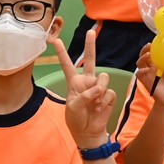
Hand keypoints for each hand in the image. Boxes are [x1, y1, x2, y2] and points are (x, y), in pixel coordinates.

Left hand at [52, 31, 114, 146]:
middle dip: (90, 45)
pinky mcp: (108, 95)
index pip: (67, 65)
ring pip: (102, 78)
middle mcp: (87, 81)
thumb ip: (83, 96)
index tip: (55, 41)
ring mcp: (98, 87)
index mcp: (74, 82)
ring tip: (93, 104)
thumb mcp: (72, 107)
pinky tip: (98, 109)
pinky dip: (103, 101)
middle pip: (90, 60)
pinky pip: (108, 92)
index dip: (62, 54)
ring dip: (98, 91)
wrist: (88, 131)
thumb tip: (97, 90)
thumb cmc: (76, 118)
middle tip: (90, 32)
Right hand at [135, 42, 163, 107]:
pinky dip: (142, 70)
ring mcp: (147, 73)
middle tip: (149, 46)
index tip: (154, 41)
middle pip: (144, 55)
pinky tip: (147, 69)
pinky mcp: (144, 80)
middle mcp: (151, 66)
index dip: (152, 46)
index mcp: (159, 63)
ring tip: (149, 56)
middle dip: (144, 50)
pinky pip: (139, 74)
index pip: (153, 52)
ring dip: (143, 58)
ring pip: (140, 63)